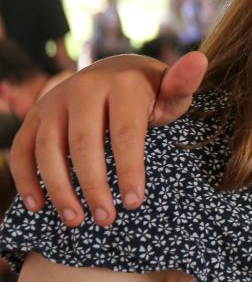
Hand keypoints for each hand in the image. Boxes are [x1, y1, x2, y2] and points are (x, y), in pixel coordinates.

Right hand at [9, 52, 205, 226]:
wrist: (116, 72)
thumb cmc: (152, 93)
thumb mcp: (171, 91)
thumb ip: (184, 84)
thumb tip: (200, 60)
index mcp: (123, 83)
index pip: (125, 132)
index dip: (129, 169)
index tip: (135, 202)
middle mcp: (85, 87)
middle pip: (84, 144)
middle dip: (94, 186)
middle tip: (107, 219)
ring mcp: (56, 100)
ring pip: (48, 148)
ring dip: (59, 188)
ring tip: (77, 221)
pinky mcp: (36, 114)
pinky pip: (23, 149)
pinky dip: (27, 179)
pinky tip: (39, 206)